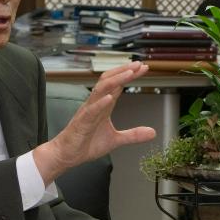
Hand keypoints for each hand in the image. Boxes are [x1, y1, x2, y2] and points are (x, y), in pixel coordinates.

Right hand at [32, 63, 154, 184]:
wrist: (67, 155)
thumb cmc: (86, 144)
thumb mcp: (115, 140)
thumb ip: (133, 135)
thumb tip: (152, 132)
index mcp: (103, 105)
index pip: (117, 85)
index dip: (130, 75)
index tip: (143, 68)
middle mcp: (95, 104)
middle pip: (109, 81)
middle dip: (124, 71)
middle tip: (139, 64)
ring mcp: (88, 111)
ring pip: (101, 90)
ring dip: (116, 80)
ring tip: (129, 73)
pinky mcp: (82, 122)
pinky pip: (91, 110)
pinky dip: (101, 103)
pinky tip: (111, 97)